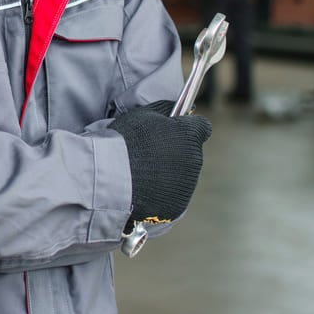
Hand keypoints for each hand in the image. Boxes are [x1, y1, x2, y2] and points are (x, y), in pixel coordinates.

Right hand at [109, 102, 211, 226]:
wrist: (112, 176)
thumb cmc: (126, 141)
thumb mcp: (144, 113)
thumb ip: (166, 109)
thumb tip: (177, 108)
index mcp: (190, 136)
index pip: (202, 127)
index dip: (188, 127)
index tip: (175, 129)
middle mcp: (195, 160)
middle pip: (191, 153)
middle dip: (176, 151)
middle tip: (150, 152)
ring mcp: (187, 185)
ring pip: (183, 175)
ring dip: (169, 172)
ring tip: (143, 172)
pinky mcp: (177, 205)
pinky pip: (172, 195)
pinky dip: (161, 192)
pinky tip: (143, 187)